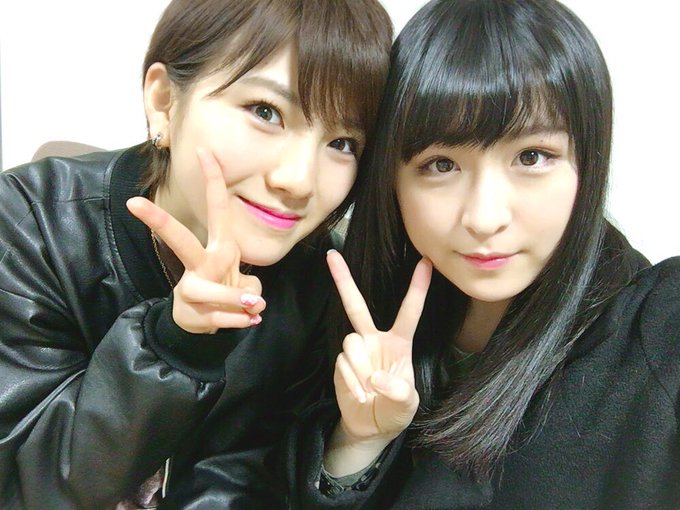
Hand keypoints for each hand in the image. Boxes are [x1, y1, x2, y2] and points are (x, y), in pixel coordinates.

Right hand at [126, 148, 264, 333]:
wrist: (202, 324)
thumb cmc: (223, 288)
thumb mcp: (240, 276)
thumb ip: (249, 286)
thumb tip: (253, 304)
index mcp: (218, 247)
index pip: (216, 208)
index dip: (212, 180)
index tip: (204, 151)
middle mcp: (201, 264)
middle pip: (180, 241)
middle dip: (159, 222)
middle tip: (133, 203)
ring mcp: (194, 288)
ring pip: (212, 292)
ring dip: (237, 299)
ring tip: (256, 306)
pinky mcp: (195, 313)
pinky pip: (225, 317)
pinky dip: (241, 320)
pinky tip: (249, 320)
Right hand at [327, 250, 431, 443]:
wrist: (370, 428)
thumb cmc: (395, 411)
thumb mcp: (408, 405)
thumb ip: (399, 392)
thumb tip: (377, 377)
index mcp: (399, 342)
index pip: (409, 311)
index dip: (417, 288)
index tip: (426, 262)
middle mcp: (374, 340)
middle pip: (357, 306)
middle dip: (343, 281)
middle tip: (332, 255)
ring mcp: (356, 351)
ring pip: (350, 341)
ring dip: (360, 367)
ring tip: (369, 391)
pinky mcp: (341, 363)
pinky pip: (343, 364)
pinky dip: (352, 382)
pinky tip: (361, 396)